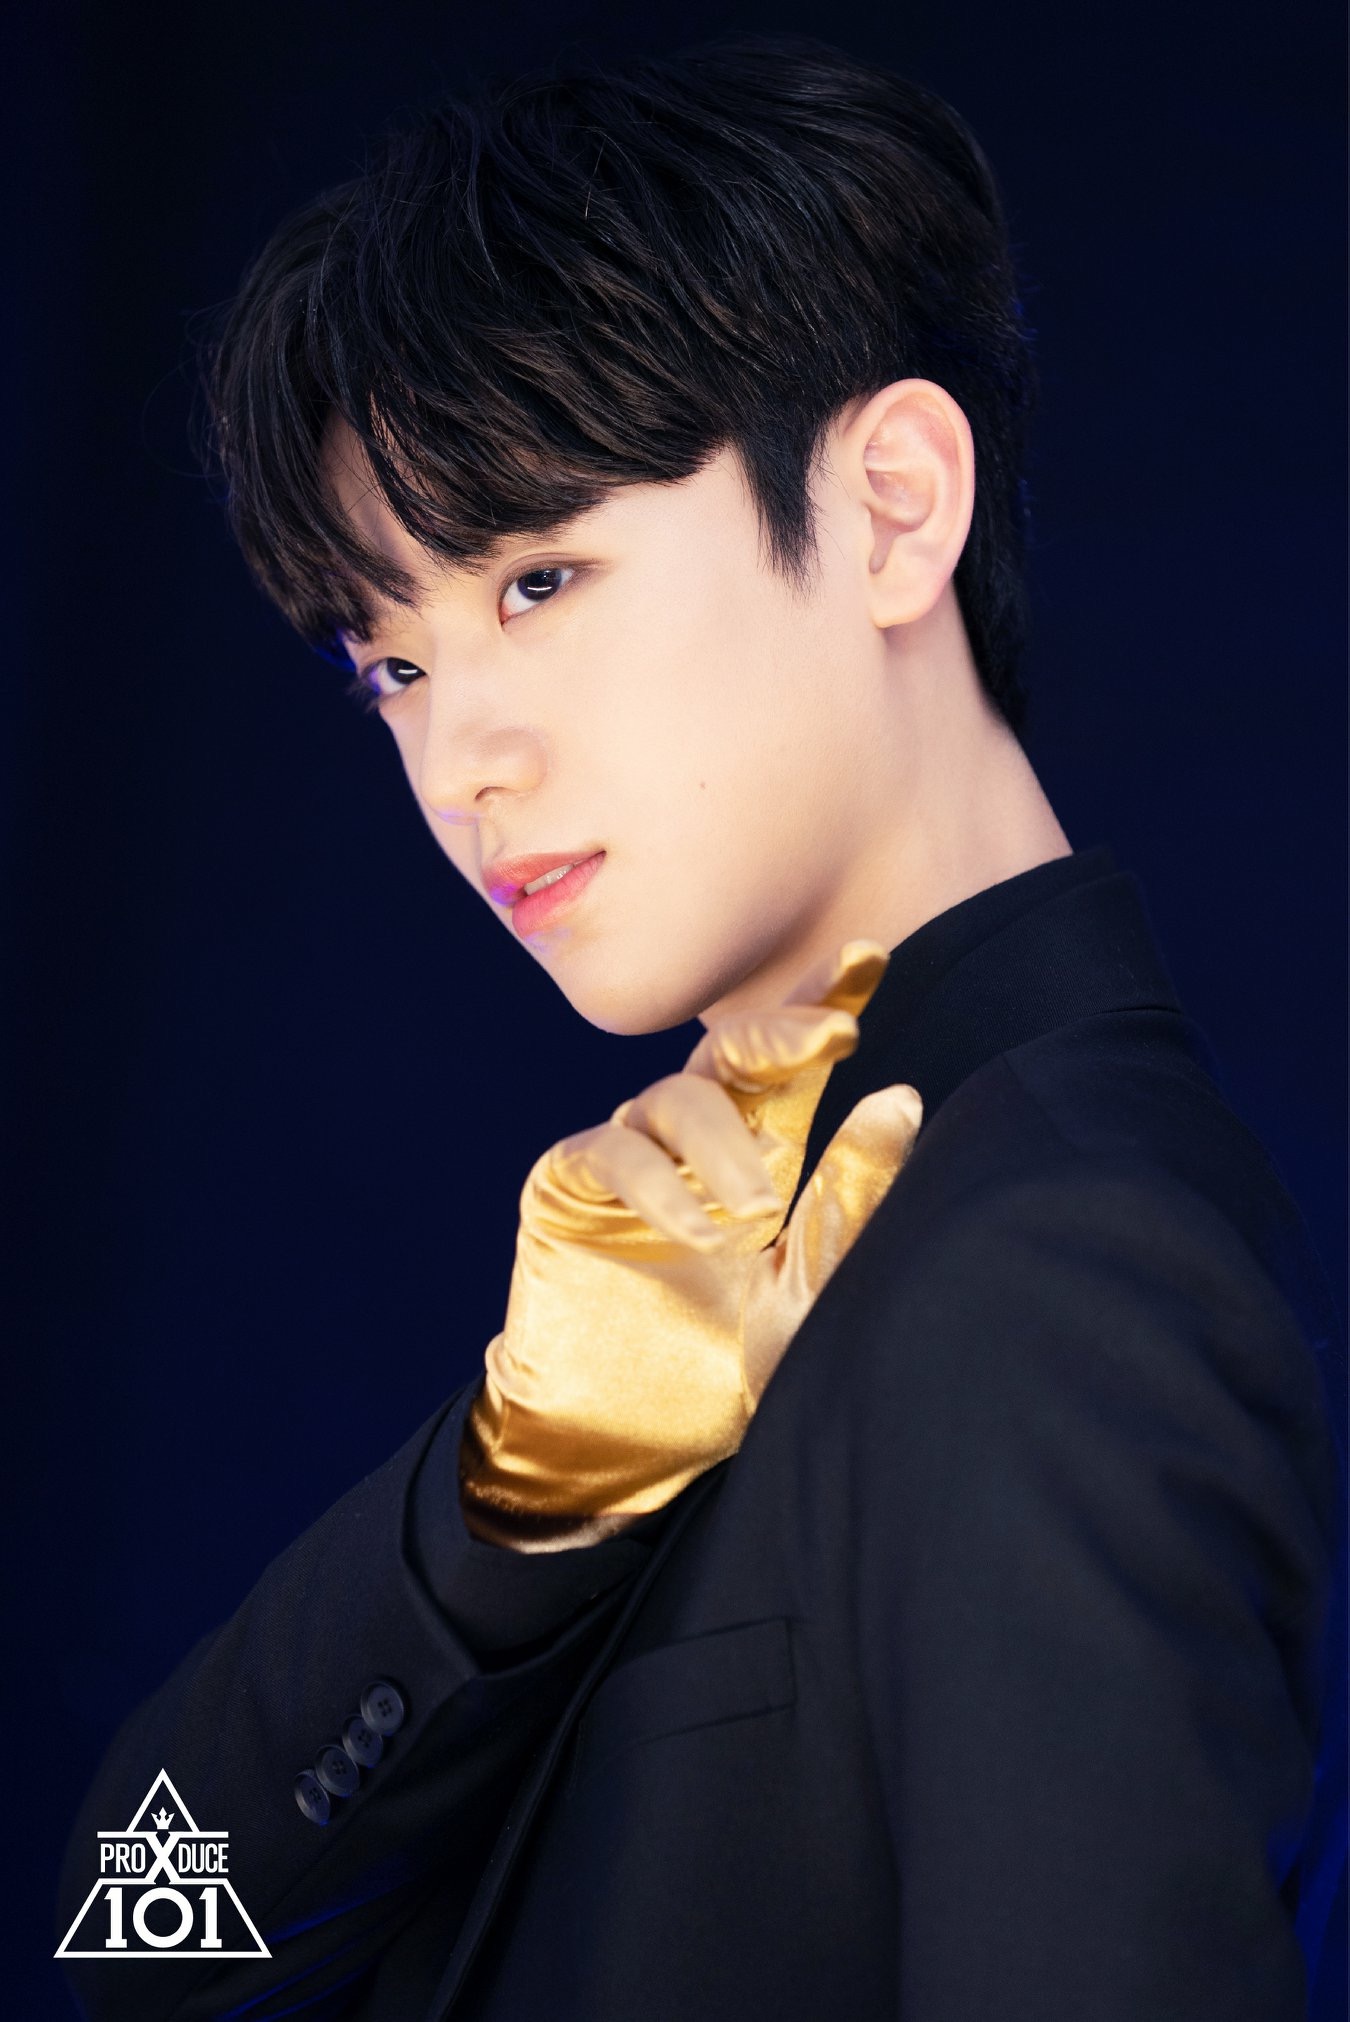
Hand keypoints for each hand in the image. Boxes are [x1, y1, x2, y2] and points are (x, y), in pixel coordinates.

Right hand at [459, 939, 922, 1532]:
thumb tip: (904, 1094)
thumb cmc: (723, 1369)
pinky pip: (610, 1153)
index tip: (871, 955)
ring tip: (758, 1208)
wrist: (628, 1446)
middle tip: (835, 1035)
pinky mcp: (567, 1189)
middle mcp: (693, 1139)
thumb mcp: (809, 1289)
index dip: (824, 1001)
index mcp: (758, 1150)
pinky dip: (656, 1182)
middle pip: (732, 1050)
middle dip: (782, 1029)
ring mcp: (629, 1157)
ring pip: (675, 1097)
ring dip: (723, 1141)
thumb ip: (849, 1197)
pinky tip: (697, 1231)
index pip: (793, 1063)